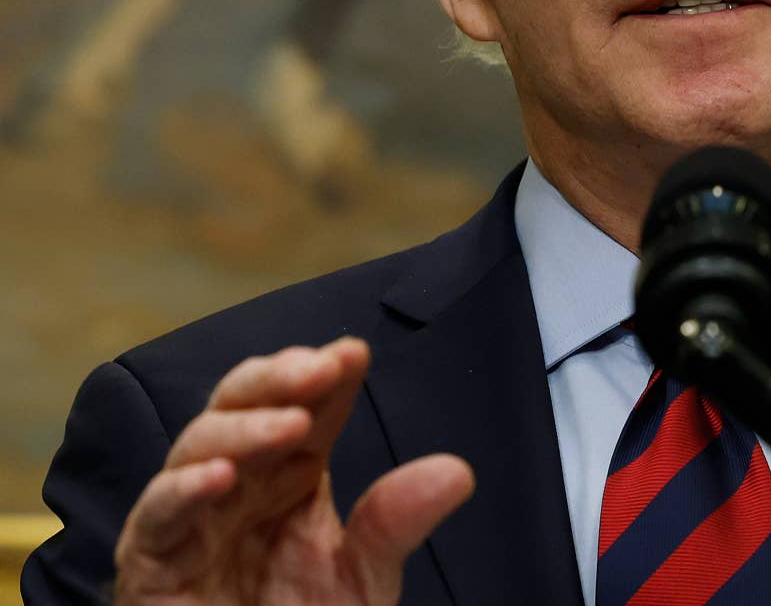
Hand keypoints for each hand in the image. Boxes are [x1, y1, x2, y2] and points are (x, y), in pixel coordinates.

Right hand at [111, 338, 473, 604]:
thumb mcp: (363, 577)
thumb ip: (395, 523)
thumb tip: (458, 472)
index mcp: (289, 475)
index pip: (306, 408)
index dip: (326, 377)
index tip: (355, 353)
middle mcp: (239, 486)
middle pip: (244, 405)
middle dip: (279, 377)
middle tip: (322, 366)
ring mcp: (192, 519)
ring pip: (199, 446)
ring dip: (245, 428)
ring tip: (291, 422)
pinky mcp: (152, 562)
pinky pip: (157, 516)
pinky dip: (183, 490)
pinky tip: (220, 477)